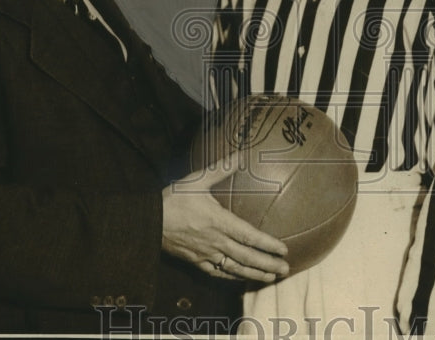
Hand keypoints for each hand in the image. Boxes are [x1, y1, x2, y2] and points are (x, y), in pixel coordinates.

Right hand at [162, 156, 289, 282]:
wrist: (148, 221)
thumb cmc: (173, 199)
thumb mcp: (196, 180)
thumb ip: (219, 169)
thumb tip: (239, 155)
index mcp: (218, 221)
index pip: (248, 236)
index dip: (267, 244)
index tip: (283, 249)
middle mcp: (215, 241)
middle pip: (246, 256)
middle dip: (268, 264)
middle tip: (285, 269)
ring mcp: (206, 254)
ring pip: (235, 268)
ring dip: (255, 274)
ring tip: (272, 277)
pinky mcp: (196, 261)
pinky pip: (218, 273)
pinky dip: (233, 277)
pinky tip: (243, 279)